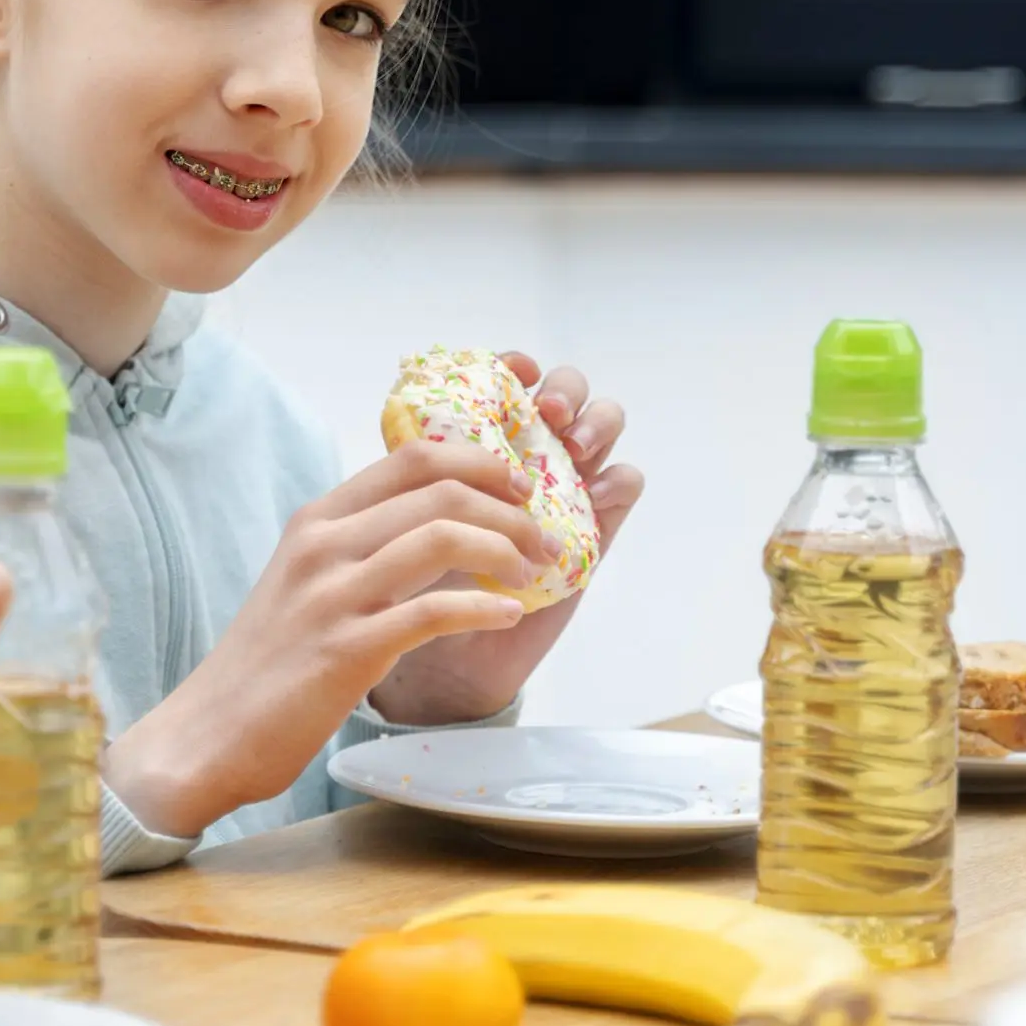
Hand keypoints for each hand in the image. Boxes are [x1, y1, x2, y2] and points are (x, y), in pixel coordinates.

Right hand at [103, 438, 549, 839]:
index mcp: (317, 520)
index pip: (412, 457)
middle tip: (541, 539)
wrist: (208, 734)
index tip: (519, 487)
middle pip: (439, 490)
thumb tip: (434, 527)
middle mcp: (324, 544)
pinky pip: (433, 612)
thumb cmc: (266, 664)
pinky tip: (508, 616)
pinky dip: (482, 608)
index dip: (480, 462)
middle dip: (508, 508)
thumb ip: (357, 547)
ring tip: (532, 576)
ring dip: (505, 551)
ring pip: (442, 538)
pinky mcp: (347, 650)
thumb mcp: (303, 581)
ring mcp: (333, 595)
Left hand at [369, 352, 643, 724]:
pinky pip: (624, 485)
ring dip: (597, 423)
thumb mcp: (401, 521)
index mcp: (482, 441)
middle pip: (566, 391)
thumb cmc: (415, 584)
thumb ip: (413, 477)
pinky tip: (592, 499)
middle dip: (565, 389)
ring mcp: (566, 488)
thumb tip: (410, 431)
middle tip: (547, 415)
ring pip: (603, 425)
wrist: (440, 661)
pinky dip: (615, 480)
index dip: (515, 364)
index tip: (513, 369)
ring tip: (574, 449)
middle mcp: (528, 456)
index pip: (509, 381)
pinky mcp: (594, 528)